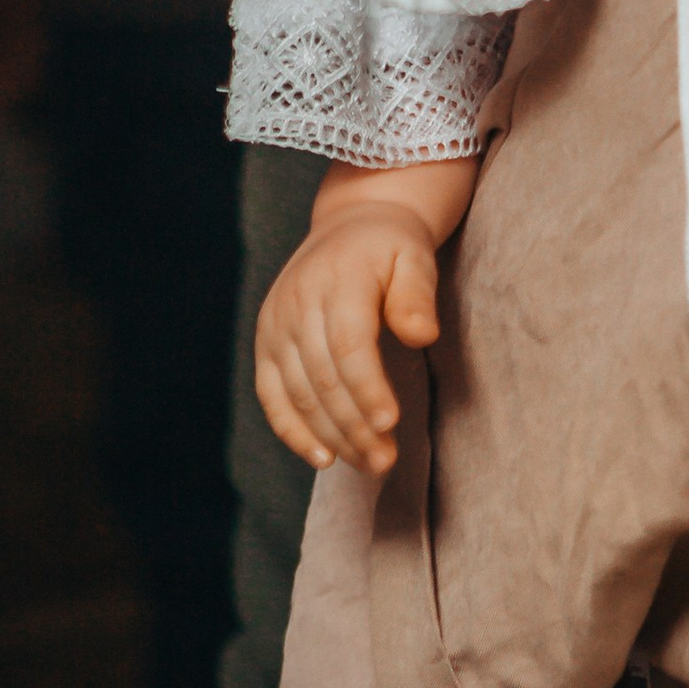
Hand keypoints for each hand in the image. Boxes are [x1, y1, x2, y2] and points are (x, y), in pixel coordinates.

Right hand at [255, 161, 473, 474]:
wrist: (350, 224)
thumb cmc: (391, 246)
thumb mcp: (415, 255)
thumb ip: (417, 294)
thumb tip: (423, 334)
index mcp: (338, 279)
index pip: (349, 344)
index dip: (368, 387)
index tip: (392, 424)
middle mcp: (297, 303)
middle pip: (323, 376)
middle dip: (355, 424)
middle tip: (387, 461)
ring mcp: (275, 324)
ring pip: (298, 392)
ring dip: (332, 435)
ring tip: (369, 463)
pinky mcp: (265, 342)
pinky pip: (271, 395)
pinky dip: (292, 430)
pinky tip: (324, 457)